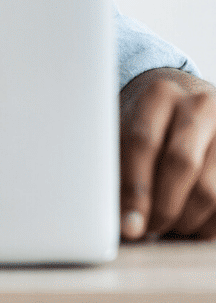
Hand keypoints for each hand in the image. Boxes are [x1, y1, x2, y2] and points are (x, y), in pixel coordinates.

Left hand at [119, 66, 215, 239]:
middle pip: (180, 164)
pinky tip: (192, 226)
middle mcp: (199, 105)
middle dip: (163, 207)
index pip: (142, 142)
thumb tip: (120, 219)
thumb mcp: (125, 129)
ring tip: (168, 227)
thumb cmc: (147, 127)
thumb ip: (117, 164)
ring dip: (187, 220)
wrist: (186, 107)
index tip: (129, 225)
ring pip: (210, 190)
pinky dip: (209, 224)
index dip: (135, 188)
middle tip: (149, 229)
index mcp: (159, 95)